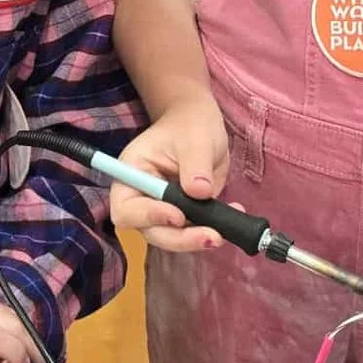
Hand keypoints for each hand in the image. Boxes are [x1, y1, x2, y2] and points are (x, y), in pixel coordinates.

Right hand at [113, 93, 231, 253]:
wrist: (201, 124)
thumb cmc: (190, 125)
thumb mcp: (195, 139)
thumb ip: (195, 165)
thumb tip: (201, 192)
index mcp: (132, 175)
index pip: (127, 209)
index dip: (149, 217)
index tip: (178, 215)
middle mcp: (143, 198)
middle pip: (151, 231)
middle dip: (180, 238)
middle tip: (212, 236)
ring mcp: (164, 209)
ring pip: (174, 237)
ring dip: (198, 238)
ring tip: (225, 231)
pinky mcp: (185, 215)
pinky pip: (195, 230)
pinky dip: (215, 228)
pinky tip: (235, 214)